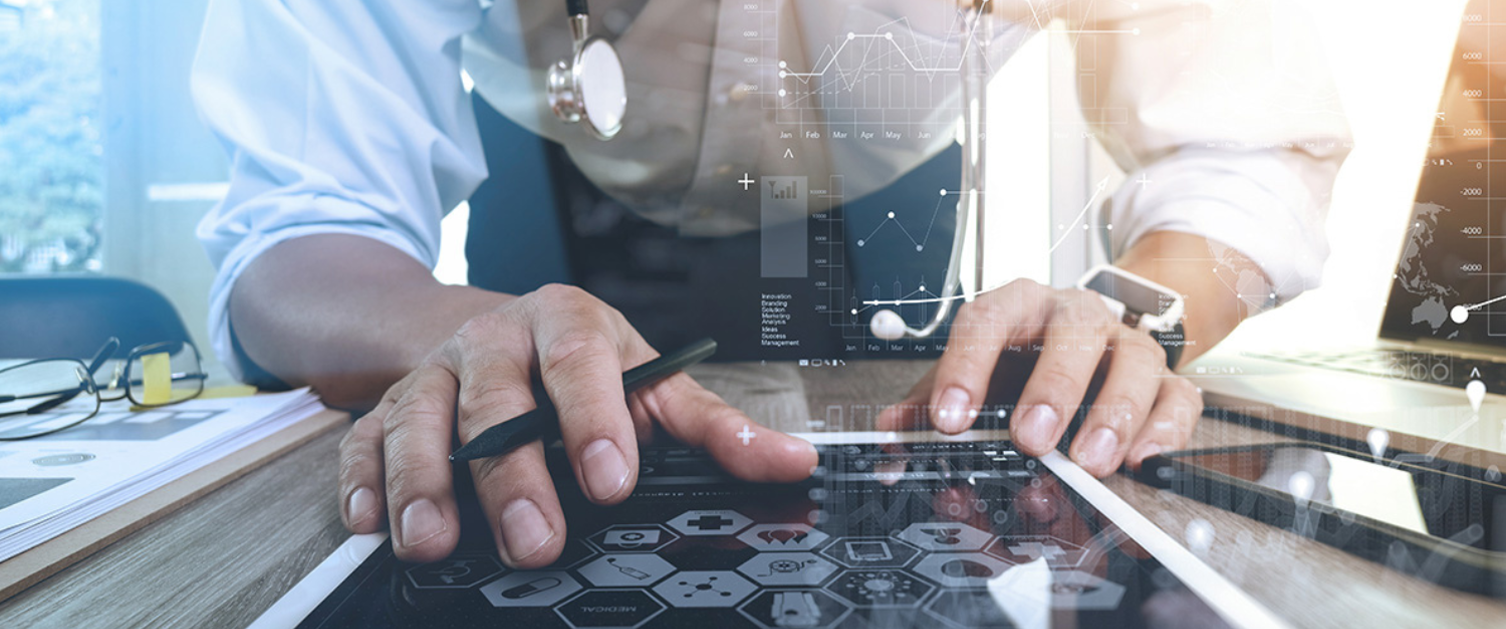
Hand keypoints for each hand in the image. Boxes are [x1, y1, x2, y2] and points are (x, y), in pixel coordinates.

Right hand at [336, 284, 817, 565]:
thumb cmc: (585, 365)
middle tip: (535, 541)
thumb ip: (715, 427)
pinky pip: (361, 440)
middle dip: (512, 476)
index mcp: (565, 324)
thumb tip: (793, 463)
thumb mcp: (651, 382)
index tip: (610, 481)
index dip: (593, 420)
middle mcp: (493, 340)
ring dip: (424, 482)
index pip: (579, 362)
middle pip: (494, 402)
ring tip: (435, 542)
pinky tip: (373, 522)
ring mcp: (434, 373)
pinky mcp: (385, 407)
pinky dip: (364, 481)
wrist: (496, 330)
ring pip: (418, 418)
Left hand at [878, 278, 1202, 476]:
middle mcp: (1076, 316)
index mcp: (1017, 306)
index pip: (987, 320)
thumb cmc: (1019, 362)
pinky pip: (1178, 398)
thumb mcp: (971, 375)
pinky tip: (1140, 461)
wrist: (1087, 345)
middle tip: (1030, 439)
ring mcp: (1126, 346)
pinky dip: (1163, 432)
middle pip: (1073, 333)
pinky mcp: (1167, 380)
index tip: (949, 419)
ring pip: (1134, 362)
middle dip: (1051, 389)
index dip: (965, 367)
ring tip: (1090, 461)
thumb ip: (929, 404)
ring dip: (1113, 414)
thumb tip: (892, 437)